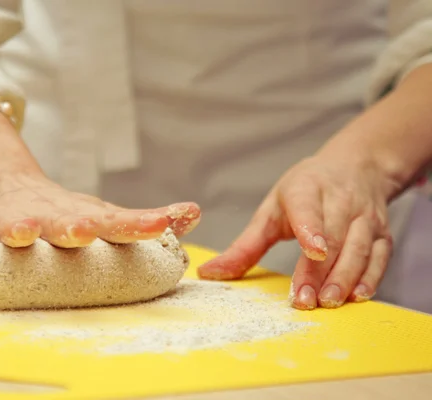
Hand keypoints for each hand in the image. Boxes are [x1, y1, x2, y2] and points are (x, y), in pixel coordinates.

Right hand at [0, 106, 200, 248]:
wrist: (9, 183)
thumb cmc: (65, 211)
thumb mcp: (103, 213)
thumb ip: (143, 220)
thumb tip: (195, 212)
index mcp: (86, 217)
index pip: (119, 222)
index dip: (142, 223)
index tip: (168, 222)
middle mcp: (55, 215)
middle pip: (67, 222)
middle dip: (76, 227)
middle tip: (85, 231)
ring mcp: (18, 216)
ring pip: (18, 224)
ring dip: (20, 229)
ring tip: (22, 235)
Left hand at [198, 152, 395, 309]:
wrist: (356, 167)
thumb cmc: (307, 192)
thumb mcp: (271, 209)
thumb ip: (245, 244)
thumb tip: (210, 273)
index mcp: (306, 189)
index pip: (308, 208)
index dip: (311, 229)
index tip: (312, 251)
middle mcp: (340, 201)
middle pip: (332, 236)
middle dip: (319, 270)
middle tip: (304, 299)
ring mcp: (365, 217)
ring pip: (358, 248)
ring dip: (343, 278)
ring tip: (326, 302)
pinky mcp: (382, 234)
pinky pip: (379, 258)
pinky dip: (370, 278)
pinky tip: (356, 297)